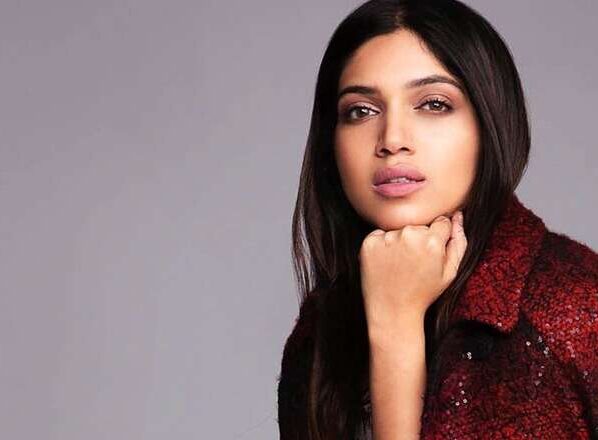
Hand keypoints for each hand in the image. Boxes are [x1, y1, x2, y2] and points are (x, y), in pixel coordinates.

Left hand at [359, 210, 466, 334]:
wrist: (392, 311)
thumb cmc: (424, 293)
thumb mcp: (450, 272)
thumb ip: (459, 241)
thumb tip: (457, 215)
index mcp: (432, 241)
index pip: (441, 222)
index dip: (438, 238)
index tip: (431, 253)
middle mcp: (409, 235)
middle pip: (420, 225)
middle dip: (420, 239)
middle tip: (415, 263)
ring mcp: (387, 238)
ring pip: (400, 229)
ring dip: (401, 242)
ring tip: (400, 265)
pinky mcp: (369, 243)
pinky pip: (380, 235)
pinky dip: (383, 245)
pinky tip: (387, 263)